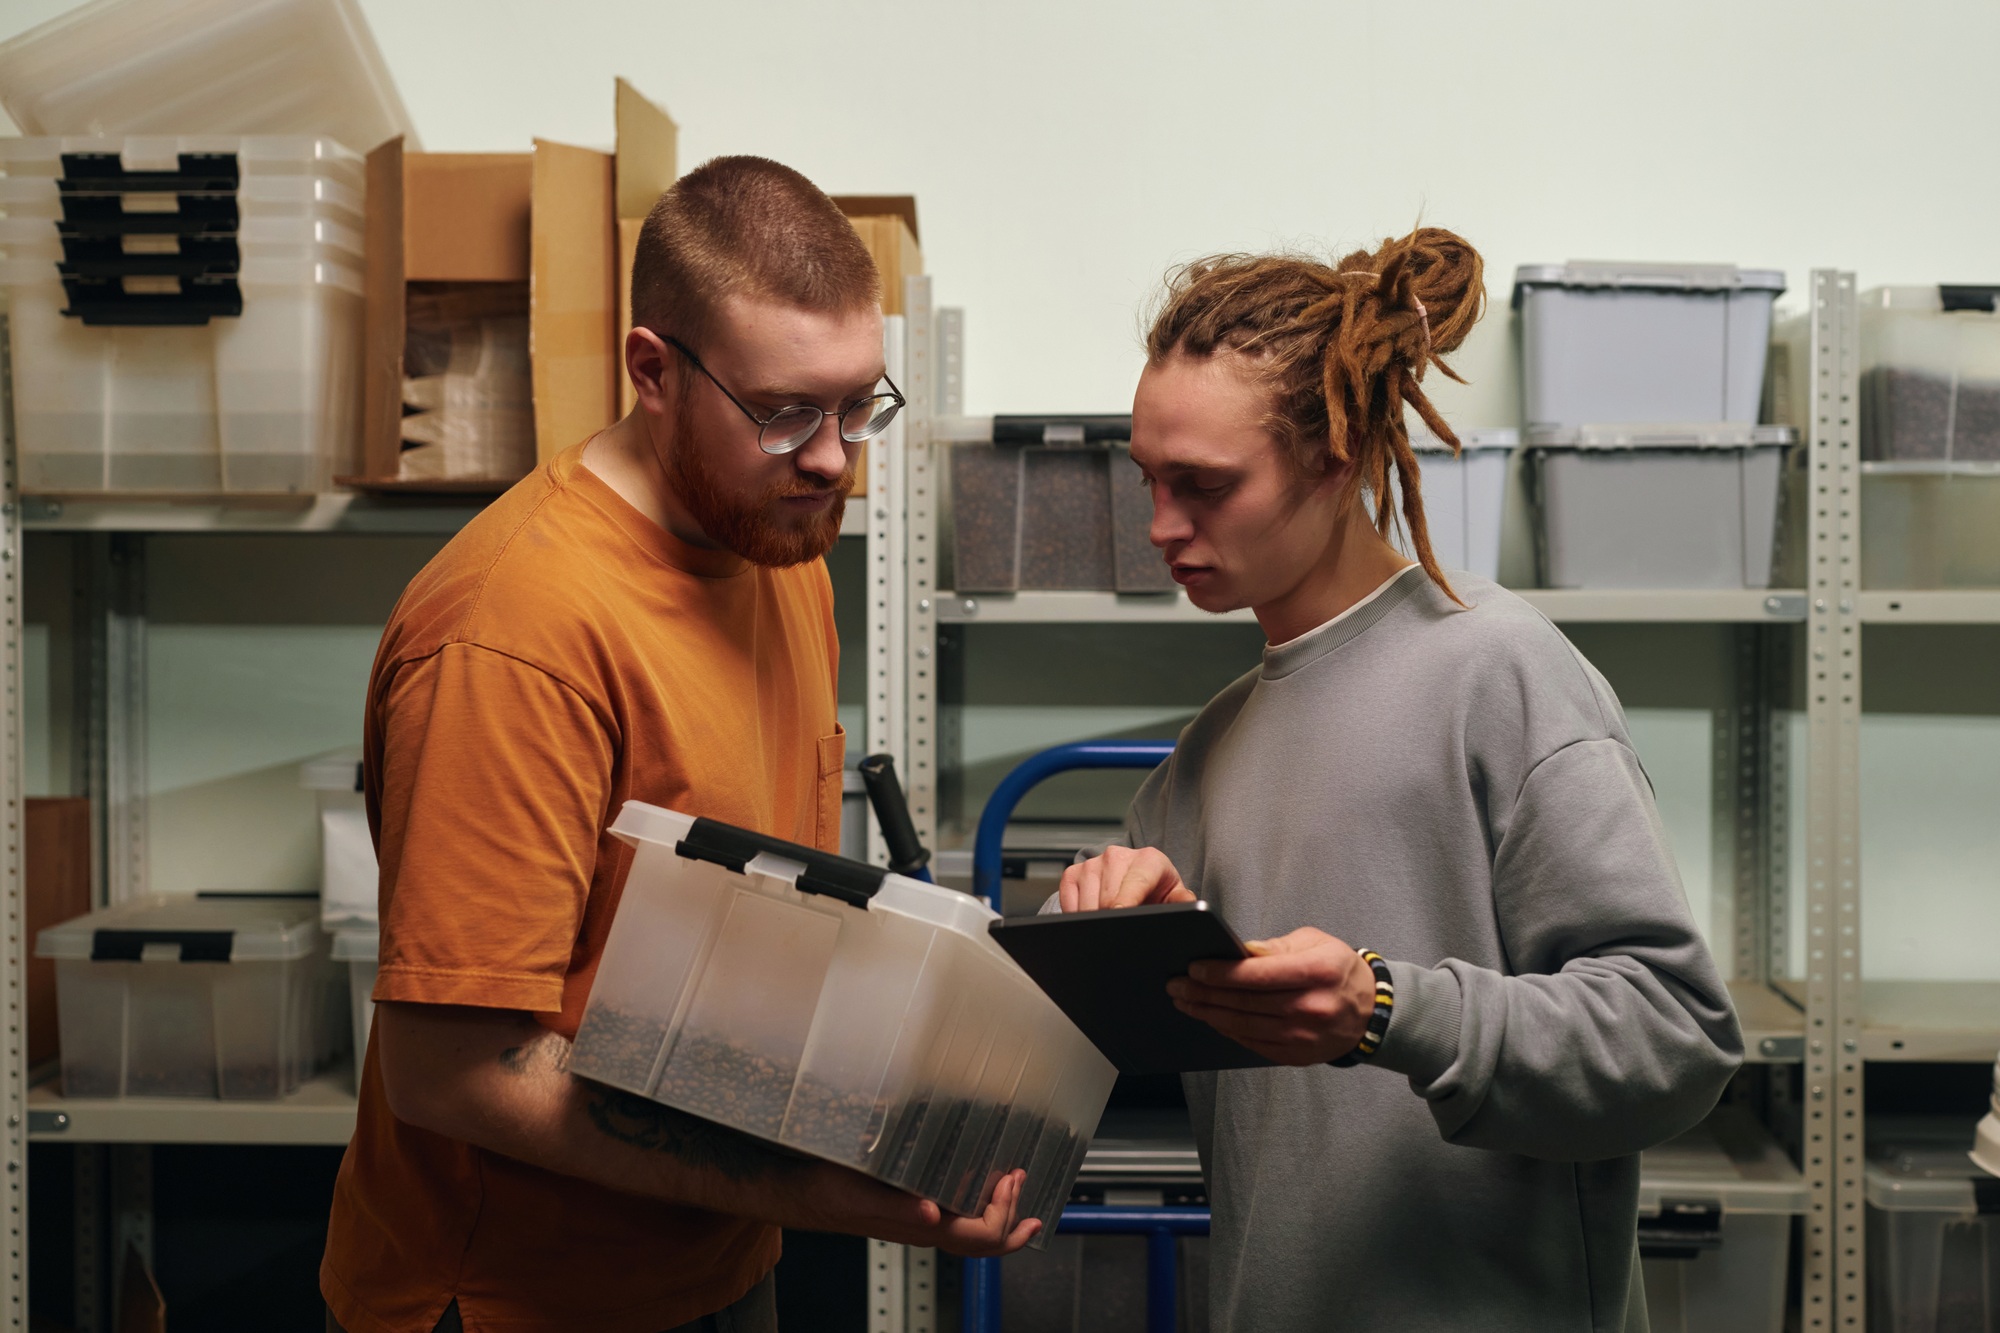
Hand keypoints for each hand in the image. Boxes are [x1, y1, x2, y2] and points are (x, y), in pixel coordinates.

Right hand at [811, 1164, 1040, 1256]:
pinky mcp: (911, 1209)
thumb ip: (895, 1206)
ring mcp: (919, 1222)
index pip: (980, 1236)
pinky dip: (980, 1207)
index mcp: (919, 1228)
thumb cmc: (824, 1193)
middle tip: (1022, 1179)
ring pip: (973, 1234)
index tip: (1010, 1178)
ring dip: (1001, 1214)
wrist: (799, 1192)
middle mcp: (924, 1229)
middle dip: (1013, 1216)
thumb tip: (931, 1213)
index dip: (1003, 1213)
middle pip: (985, 1243)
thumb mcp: (857, 1194)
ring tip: (1016, 1189)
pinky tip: (981, 1188)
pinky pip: (957, 1219)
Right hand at [1058, 845, 1195, 911]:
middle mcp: (1117, 856)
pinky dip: (1077, 916)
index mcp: (1148, 860)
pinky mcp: (1073, 872)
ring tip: (1110, 922)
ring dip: (1095, 919)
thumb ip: (1184, 901)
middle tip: (1121, 930)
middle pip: (1108, 899)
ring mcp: (1093, 863)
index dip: (1126, 904)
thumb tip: (1187, 905)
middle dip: (1112, 920)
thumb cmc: (1157, 889)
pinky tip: (1092, 917)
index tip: (1119, 917)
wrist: (1137, 876)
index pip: (1134, 884)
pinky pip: (1069, 902)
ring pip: (1087, 903)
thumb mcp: (1175, 895)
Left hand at [1165, 927, 1376, 1065]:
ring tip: (1185, 1001)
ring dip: (1208, 1013)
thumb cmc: (1338, 969)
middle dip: (1204, 993)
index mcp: (1317, 972)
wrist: (1371, 1012)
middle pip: (1245, 1002)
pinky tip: (1210, 1017)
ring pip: (1243, 1025)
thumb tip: (1241, 952)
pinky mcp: (1297, 1055)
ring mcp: (1304, 1036)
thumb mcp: (1315, 942)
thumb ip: (1277, 947)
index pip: (1258, 975)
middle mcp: (1310, 1007)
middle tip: (1176, 984)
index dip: (1221, 973)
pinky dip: (1227, 1030)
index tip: (1194, 967)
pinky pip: (1252, 1043)